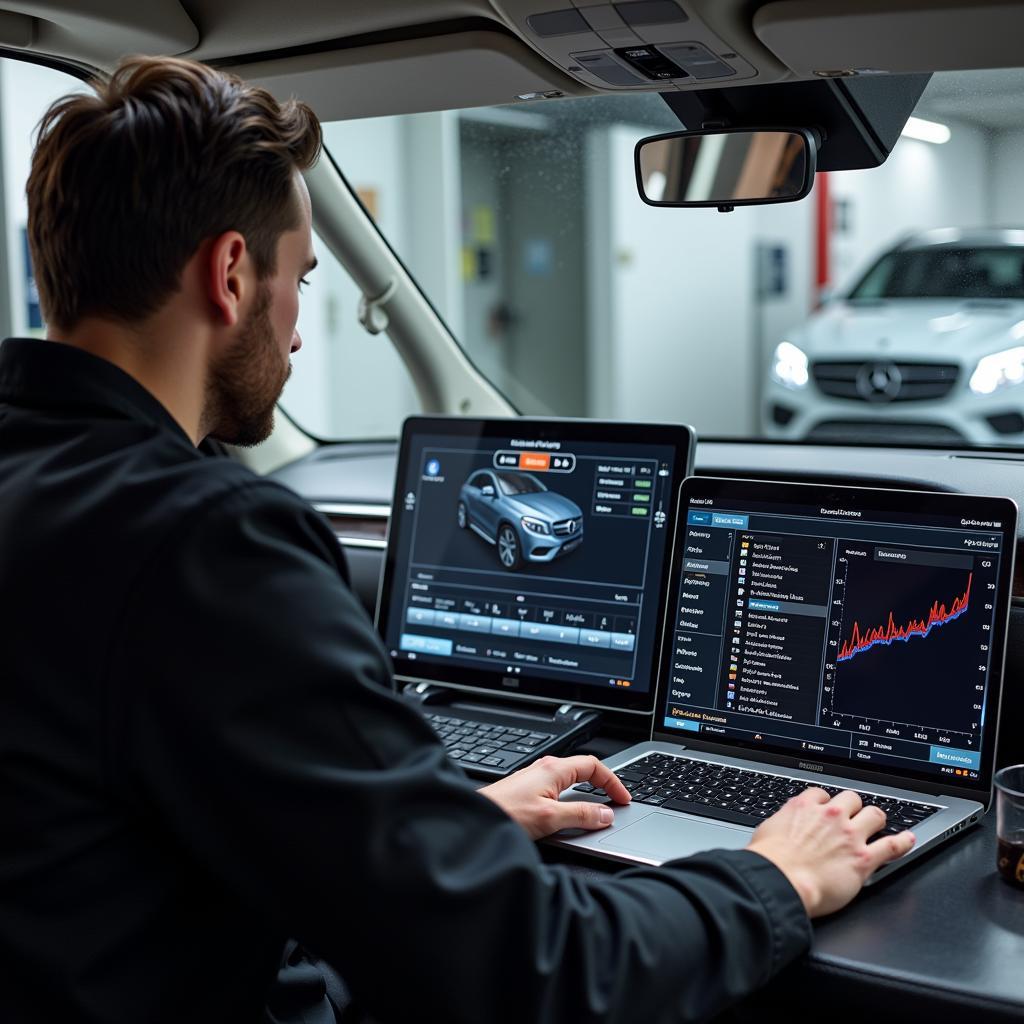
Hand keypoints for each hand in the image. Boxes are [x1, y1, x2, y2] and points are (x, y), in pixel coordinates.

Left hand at [479, 754, 630, 840]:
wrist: (476, 820)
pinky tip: (571, 816)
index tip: (623, 798)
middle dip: (602, 785)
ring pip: (571, 782)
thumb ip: (581, 816)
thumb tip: (605, 815)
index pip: (593, 766)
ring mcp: (535, 780)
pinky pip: (558, 792)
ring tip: (597, 812)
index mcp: (554, 769)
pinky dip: (572, 801)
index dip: (613, 781)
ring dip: (587, 794)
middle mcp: (545, 770)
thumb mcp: (550, 818)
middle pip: (583, 771)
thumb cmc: (504, 813)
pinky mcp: (528, 792)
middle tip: (615, 802)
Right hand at [747, 788, 915, 917]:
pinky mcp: (864, 858)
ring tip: (877, 825)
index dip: (826, 801)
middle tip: (853, 817)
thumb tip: (782, 827)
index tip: (827, 808)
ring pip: (875, 815)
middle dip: (853, 807)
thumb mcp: (767, 831)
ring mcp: (850, 835)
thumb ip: (782, 823)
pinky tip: (908, 839)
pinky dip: (903, 842)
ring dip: (876, 819)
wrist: (780, 880)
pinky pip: (892, 845)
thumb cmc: (769, 861)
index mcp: (805, 807)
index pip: (822, 794)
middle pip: (852, 799)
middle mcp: (830, 816)